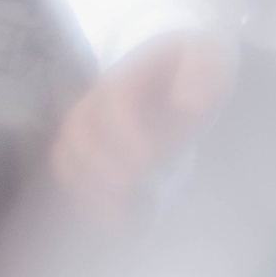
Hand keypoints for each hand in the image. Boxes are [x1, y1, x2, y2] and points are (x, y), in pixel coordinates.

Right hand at [49, 34, 232, 218]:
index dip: (124, 134)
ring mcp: (91, 121)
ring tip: (119, 215)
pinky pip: (73, 172)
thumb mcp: (208, 57)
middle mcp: (101, 97)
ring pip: (67, 156)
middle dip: (100, 165)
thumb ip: (200, 75)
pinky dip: (87, 197)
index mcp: (132, 74)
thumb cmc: (196, 60)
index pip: (114, 104)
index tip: (145, 161)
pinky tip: (116, 219)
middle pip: (79, 132)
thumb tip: (188, 103)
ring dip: (87, 188)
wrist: (181, 61)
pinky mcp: (93, 144)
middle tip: (130, 189)